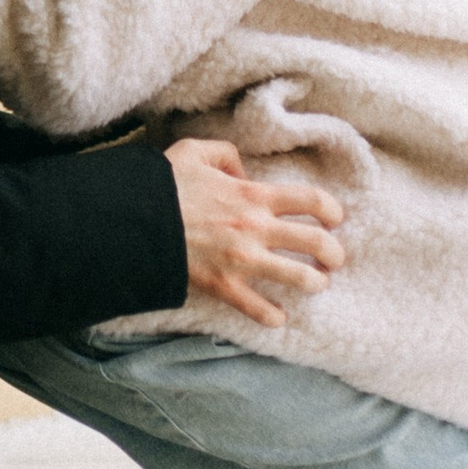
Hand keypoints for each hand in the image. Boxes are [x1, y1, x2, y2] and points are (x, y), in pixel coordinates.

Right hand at [164, 139, 346, 327]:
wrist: (132, 218)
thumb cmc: (162, 184)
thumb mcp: (195, 151)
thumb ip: (226, 155)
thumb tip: (242, 172)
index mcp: (253, 195)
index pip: (312, 200)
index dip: (332, 210)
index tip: (335, 218)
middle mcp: (256, 228)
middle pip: (316, 242)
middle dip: (334, 252)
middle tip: (335, 258)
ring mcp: (242, 260)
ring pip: (299, 277)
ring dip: (314, 282)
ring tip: (316, 284)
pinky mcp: (223, 285)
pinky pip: (257, 308)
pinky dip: (272, 316)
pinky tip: (279, 317)